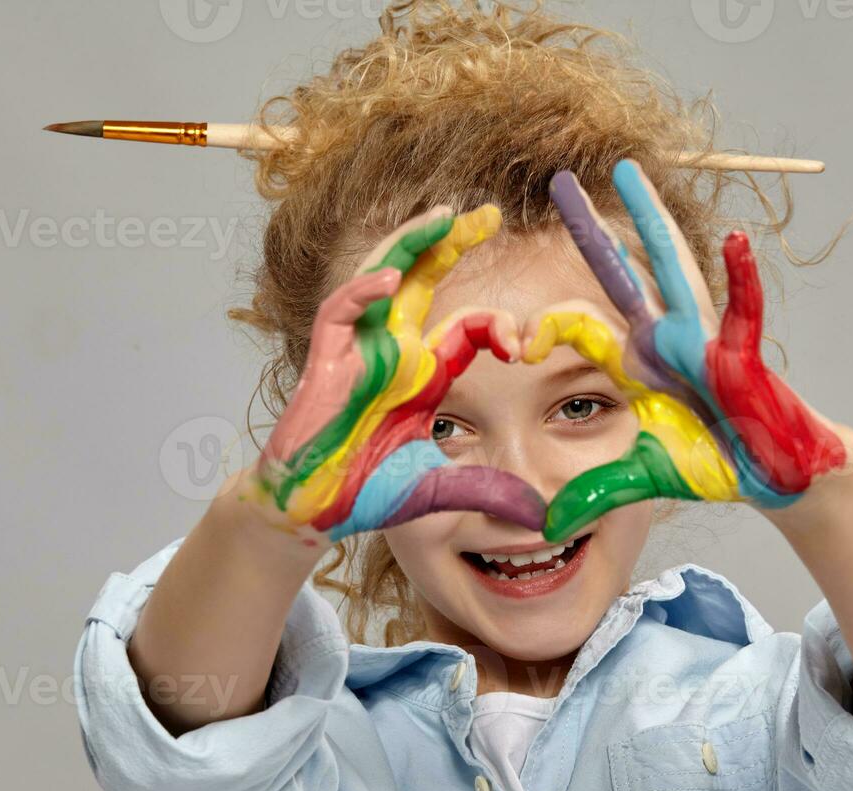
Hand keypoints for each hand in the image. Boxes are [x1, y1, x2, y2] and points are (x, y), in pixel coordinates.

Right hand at [253, 205, 546, 540]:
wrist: (314, 512)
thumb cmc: (367, 492)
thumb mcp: (440, 488)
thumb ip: (486, 491)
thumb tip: (538, 515)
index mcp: (421, 373)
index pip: (464, 327)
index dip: (495, 326)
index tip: (523, 346)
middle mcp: (391, 351)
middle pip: (421, 280)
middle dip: (451, 244)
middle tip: (488, 213)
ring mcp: (356, 352)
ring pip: (380, 279)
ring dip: (409, 246)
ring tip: (442, 218)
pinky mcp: (324, 364)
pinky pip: (339, 314)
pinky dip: (360, 294)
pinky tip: (388, 281)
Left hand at [526, 160, 848, 541]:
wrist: (773, 474)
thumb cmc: (716, 462)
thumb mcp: (642, 478)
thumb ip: (595, 496)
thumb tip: (548, 527)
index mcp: (636, 360)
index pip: (579, 327)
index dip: (544, 329)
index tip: (515, 341)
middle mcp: (664, 339)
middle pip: (619, 272)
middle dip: (589, 227)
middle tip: (560, 180)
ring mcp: (703, 340)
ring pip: (671, 269)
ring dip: (651, 220)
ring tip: (629, 173)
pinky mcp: (741, 357)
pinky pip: (742, 313)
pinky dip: (742, 279)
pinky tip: (736, 242)